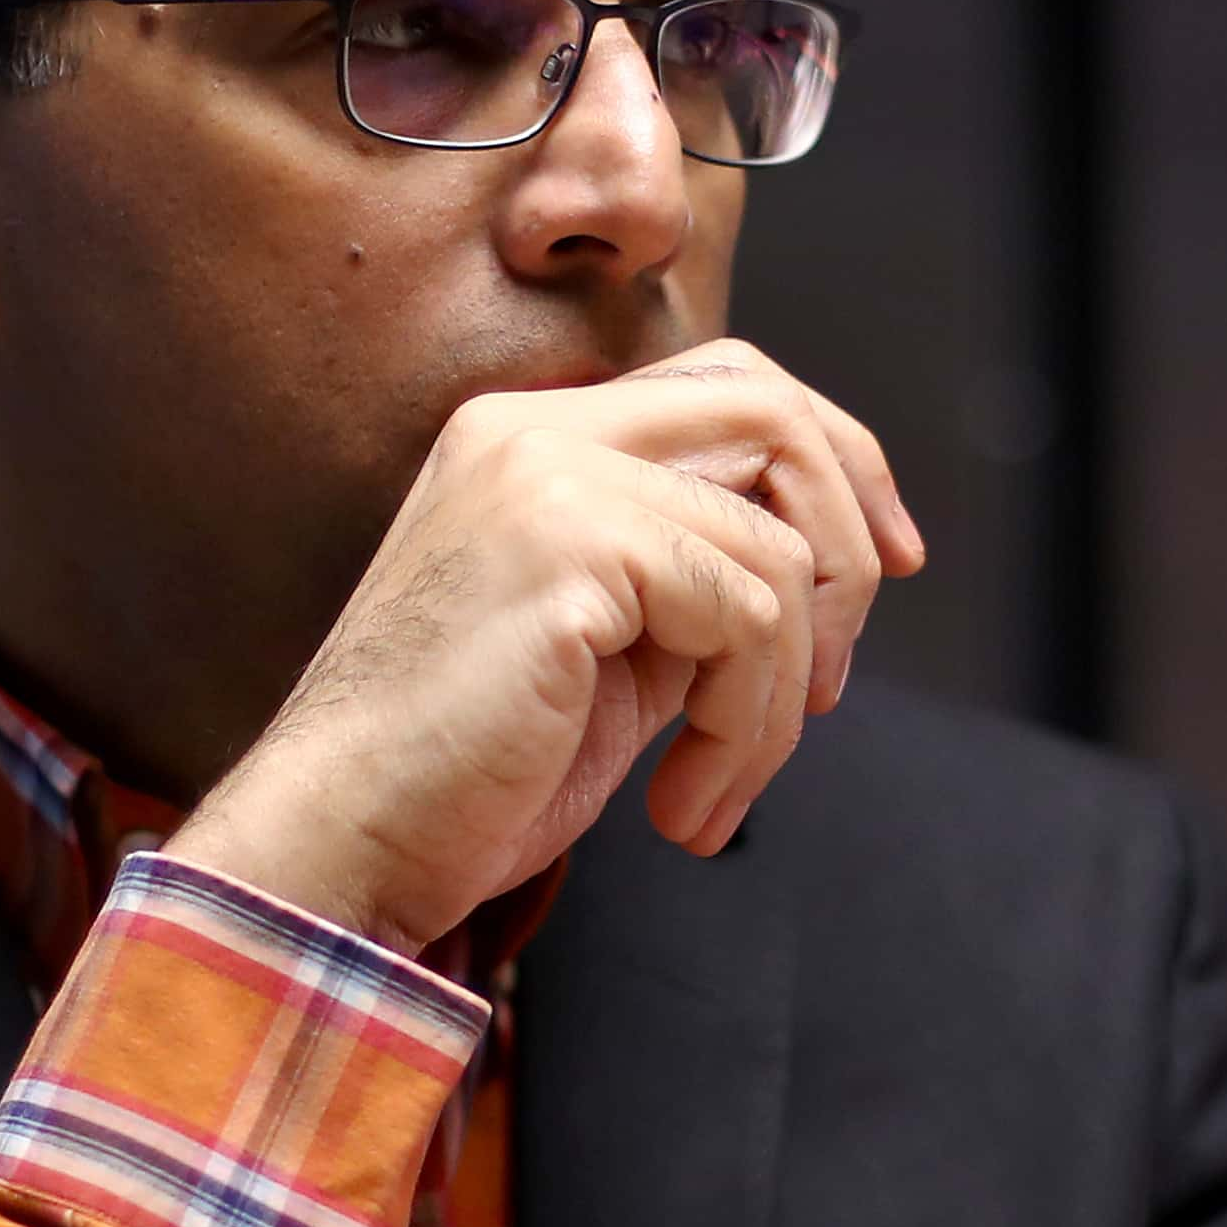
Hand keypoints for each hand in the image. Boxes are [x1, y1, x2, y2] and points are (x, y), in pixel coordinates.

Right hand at [165, 345, 923, 954]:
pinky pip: (748, 615)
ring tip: (709, 793)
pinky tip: (677, 806)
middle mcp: (535, 430)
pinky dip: (744, 731)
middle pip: (776, 416)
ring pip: (776, 551)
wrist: (339, 842)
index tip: (887, 568)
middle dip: (847, 554)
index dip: (839, 464)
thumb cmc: (461, 773)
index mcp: (531, 438)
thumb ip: (690, 580)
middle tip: (822, 694)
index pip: (734, 384)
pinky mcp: (568, 546)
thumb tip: (831, 572)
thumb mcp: (606, 648)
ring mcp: (548, 476)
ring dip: (776, 702)